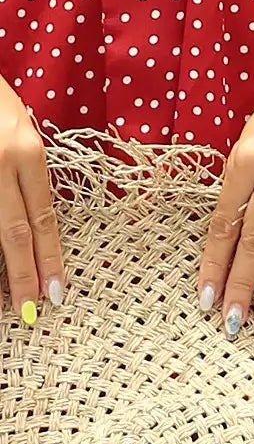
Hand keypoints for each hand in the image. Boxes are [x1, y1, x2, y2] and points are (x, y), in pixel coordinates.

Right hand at [0, 78, 64, 321]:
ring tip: (5, 300)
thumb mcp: (22, 133)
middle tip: (32, 311)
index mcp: (28, 153)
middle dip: (24, 275)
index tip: (57, 291)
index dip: (50, 257)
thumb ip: (28, 174)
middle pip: (15, 231)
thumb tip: (34, 227)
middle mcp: (2, 164)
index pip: (43, 217)